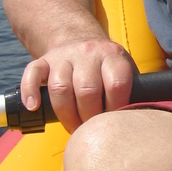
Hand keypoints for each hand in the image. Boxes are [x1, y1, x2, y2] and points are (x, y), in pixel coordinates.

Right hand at [20, 37, 137, 131]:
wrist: (80, 40)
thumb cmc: (107, 68)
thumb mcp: (125, 71)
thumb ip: (134, 91)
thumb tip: (140, 121)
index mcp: (113, 56)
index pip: (116, 84)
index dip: (115, 109)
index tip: (113, 124)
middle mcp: (88, 52)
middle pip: (87, 90)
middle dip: (89, 117)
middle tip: (91, 130)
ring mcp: (64, 56)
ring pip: (60, 87)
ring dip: (66, 114)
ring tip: (73, 128)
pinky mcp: (44, 60)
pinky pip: (32, 73)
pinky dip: (30, 91)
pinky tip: (34, 107)